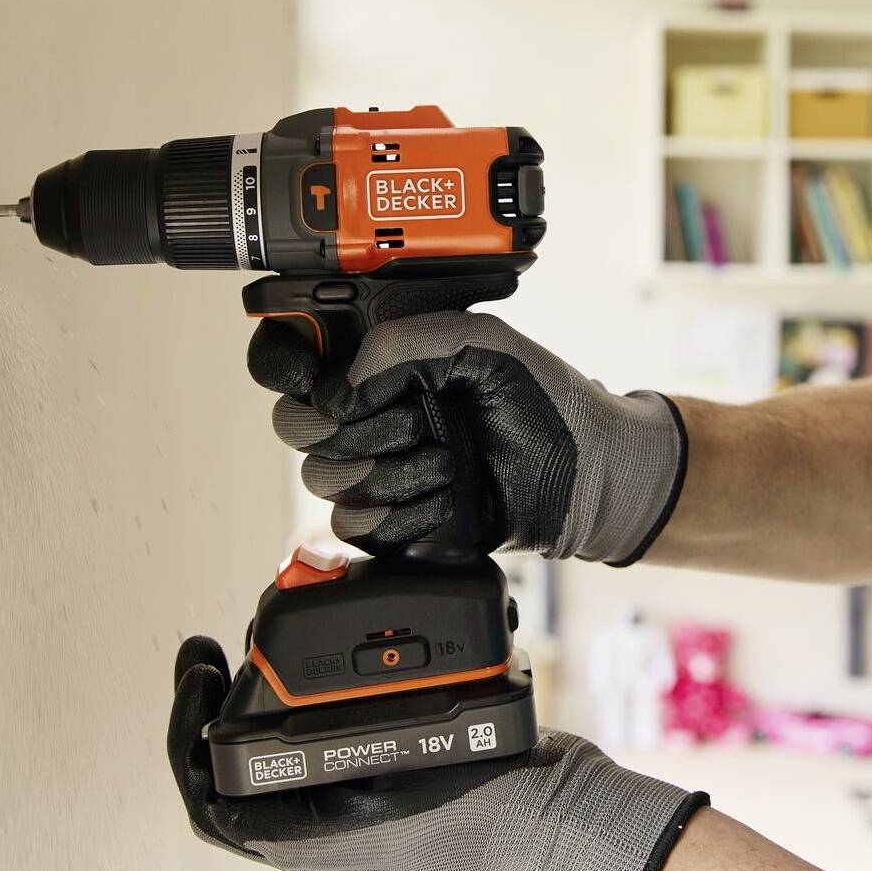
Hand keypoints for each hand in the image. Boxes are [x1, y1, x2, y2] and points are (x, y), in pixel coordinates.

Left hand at [166, 636, 707, 870]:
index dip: (187, 739)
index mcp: (323, 851)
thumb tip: (230, 792)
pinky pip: (313, 764)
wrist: (567, 816)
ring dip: (245, 713)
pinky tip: (308, 675)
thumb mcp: (406, 793)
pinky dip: (292, 718)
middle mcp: (329, 848)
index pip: (215, 808)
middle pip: (231, 788)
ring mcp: (355, 828)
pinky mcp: (382, 802)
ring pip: (267, 774)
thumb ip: (320, 802)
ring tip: (246, 652)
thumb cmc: (500, 806)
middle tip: (207, 651)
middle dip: (207, 716)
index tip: (196, 673)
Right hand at [246, 311, 687, 561]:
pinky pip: (359, 527)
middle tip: (418, 420)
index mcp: (379, 361)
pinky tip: (453, 497)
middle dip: (354, 427)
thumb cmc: (545, 404)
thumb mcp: (482, 343)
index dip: (283, 365)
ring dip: (396, 471)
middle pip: (296, 425)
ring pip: (326, 479)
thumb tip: (344, 387)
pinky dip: (411, 514)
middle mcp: (368, 414)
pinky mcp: (392, 525)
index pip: (289, 356)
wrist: (589, 477)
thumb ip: (407, 343)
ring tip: (452, 460)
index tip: (320, 382)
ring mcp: (377, 470)